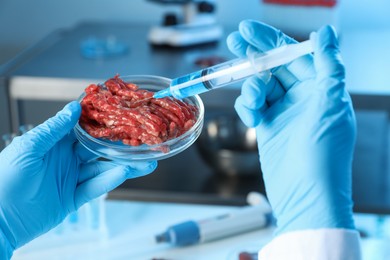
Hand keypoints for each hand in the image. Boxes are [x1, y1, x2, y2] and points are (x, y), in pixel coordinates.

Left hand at [0, 101, 156, 253]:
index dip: (101, 121)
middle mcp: (65, 159)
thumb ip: (54, 128)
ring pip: (102, 169)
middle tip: (140, 140)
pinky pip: (95, 187)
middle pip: (98, 149)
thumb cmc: (4, 179)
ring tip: (144, 161)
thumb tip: (73, 108)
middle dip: (120, 145)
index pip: (82, 129)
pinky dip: (109, 181)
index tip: (120, 113)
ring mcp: (71, 178)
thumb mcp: (28, 147)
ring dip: (124, 165)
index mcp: (53, 143)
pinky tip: (123, 172)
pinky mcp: (74, 198)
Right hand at [227, 20, 355, 233]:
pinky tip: (253, 120)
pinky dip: (247, 108)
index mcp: (322, 88)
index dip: (271, 40)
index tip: (249, 30)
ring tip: (255, 103)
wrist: (304, 195)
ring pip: (260, 86)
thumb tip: (327, 31)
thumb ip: (328, 65)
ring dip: (252, 90)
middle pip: (274, 66)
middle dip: (254, 54)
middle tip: (234, 40)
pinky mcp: (268, 127)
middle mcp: (303, 98)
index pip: (294, 55)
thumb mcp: (330, 104)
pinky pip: (252, 106)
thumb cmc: (323, 155)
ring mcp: (284, 112)